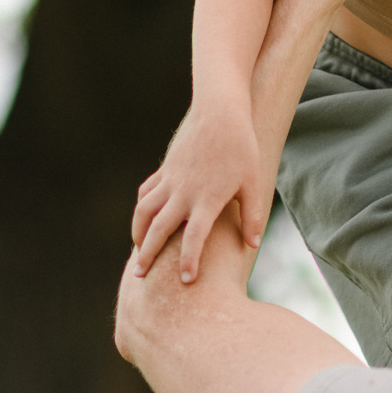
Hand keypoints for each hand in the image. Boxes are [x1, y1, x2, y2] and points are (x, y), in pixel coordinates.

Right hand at [131, 105, 271, 284]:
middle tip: (141, 277)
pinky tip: (143, 220)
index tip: (185, 280)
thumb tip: (252, 245)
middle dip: (148, 254)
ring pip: (144, 211)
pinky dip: (141, 208)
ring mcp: (171, 180)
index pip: (193, 237)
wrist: (220, 112)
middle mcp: (184, 192)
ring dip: (137, 233)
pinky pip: (147, 192)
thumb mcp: (253, 183)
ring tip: (137, 252)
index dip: (188, 260)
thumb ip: (252, 216)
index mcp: (207, 199)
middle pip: (158, 229)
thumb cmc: (241, 148)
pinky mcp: (165, 169)